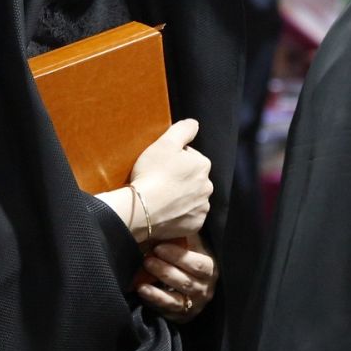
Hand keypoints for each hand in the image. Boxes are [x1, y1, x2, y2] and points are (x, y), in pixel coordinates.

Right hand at [128, 119, 211, 241]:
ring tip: (161, 199)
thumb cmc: (152, 173)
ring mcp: (202, 208)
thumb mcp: (165, 143)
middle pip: (192, 179)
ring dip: (180, 198)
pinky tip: (166, 212)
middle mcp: (208, 187)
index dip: (173, 160)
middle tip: (159, 182)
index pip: (189, 158)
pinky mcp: (194, 226)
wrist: (142, 209)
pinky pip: (188, 217)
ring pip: (191, 198)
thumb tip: (195, 124)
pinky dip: (179, 215)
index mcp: (203, 165)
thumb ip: (183, 129)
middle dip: (180, 179)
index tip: (160, 165)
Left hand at [137, 238, 215, 323]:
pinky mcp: (182, 316)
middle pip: (185, 281)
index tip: (159, 247)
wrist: (193, 283)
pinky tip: (142, 290)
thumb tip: (176, 218)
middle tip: (147, 259)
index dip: (178, 256)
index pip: (197, 264)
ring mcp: (194, 305)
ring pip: (176, 298)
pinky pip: (167, 310)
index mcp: (210, 269)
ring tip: (141, 278)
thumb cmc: (189, 258)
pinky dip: (154, 300)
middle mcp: (205, 289)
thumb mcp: (193, 246)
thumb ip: (187, 236)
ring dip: (158, 288)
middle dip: (165, 270)